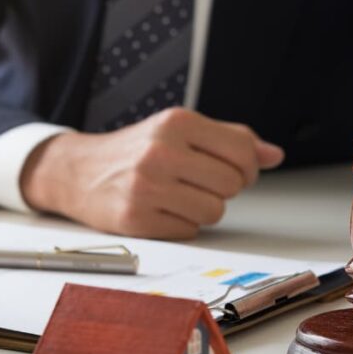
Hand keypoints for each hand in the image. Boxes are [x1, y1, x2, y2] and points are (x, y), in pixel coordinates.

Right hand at [20, 108, 283, 238]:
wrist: (77, 172)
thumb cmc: (135, 151)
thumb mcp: (180, 131)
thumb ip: (230, 140)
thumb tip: (275, 155)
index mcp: (177, 122)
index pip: (242, 152)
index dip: (247, 167)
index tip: (233, 170)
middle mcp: (161, 151)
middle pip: (232, 185)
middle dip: (223, 188)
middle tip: (198, 182)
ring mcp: (147, 187)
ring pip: (214, 211)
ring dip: (204, 208)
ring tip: (179, 195)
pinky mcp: (137, 219)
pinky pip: (189, 231)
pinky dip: (182, 224)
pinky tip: (161, 209)